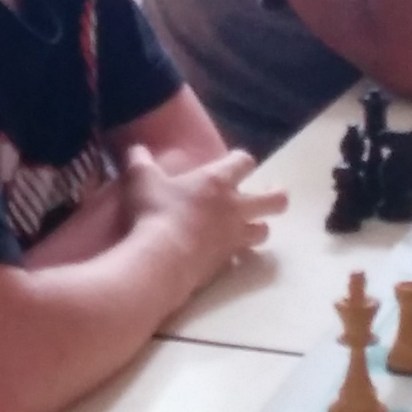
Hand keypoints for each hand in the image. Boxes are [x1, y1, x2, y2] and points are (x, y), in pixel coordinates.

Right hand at [119, 143, 284, 292]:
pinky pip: (242, 257)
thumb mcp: (141, 180)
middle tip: (267, 195)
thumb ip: (140, 161)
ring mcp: (234, 237)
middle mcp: (234, 207)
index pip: (244, 161)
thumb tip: (136, 149)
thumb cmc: (155, 212)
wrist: (161, 259)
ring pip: (264, 231)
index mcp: (217, 181)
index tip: (235, 164)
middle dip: (276, 195)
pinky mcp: (227, 262)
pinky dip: (237, 255)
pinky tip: (226, 255)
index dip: (242, 161)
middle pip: (275, 199)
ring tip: (249, 227)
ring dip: (259, 227)